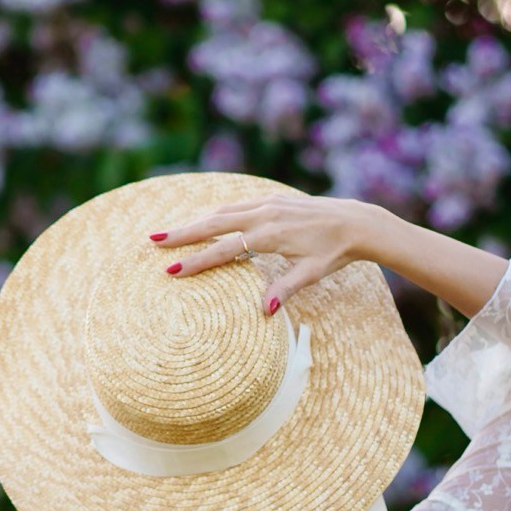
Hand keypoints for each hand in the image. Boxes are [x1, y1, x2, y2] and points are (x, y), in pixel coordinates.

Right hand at [149, 194, 381, 312]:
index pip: (223, 249)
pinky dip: (217, 212)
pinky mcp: (273, 198)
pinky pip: (237, 204)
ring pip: (222, 211)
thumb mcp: (311, 274)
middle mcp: (264, 214)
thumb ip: (285, 290)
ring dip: (195, 220)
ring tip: (171, 231)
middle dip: (182, 232)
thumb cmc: (335, 251)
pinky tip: (206, 219)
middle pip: (213, 223)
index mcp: (270, 235)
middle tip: (153, 239)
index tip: (171, 268)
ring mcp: (267, 203)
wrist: (357, 222)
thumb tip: (263, 312)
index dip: (195, 260)